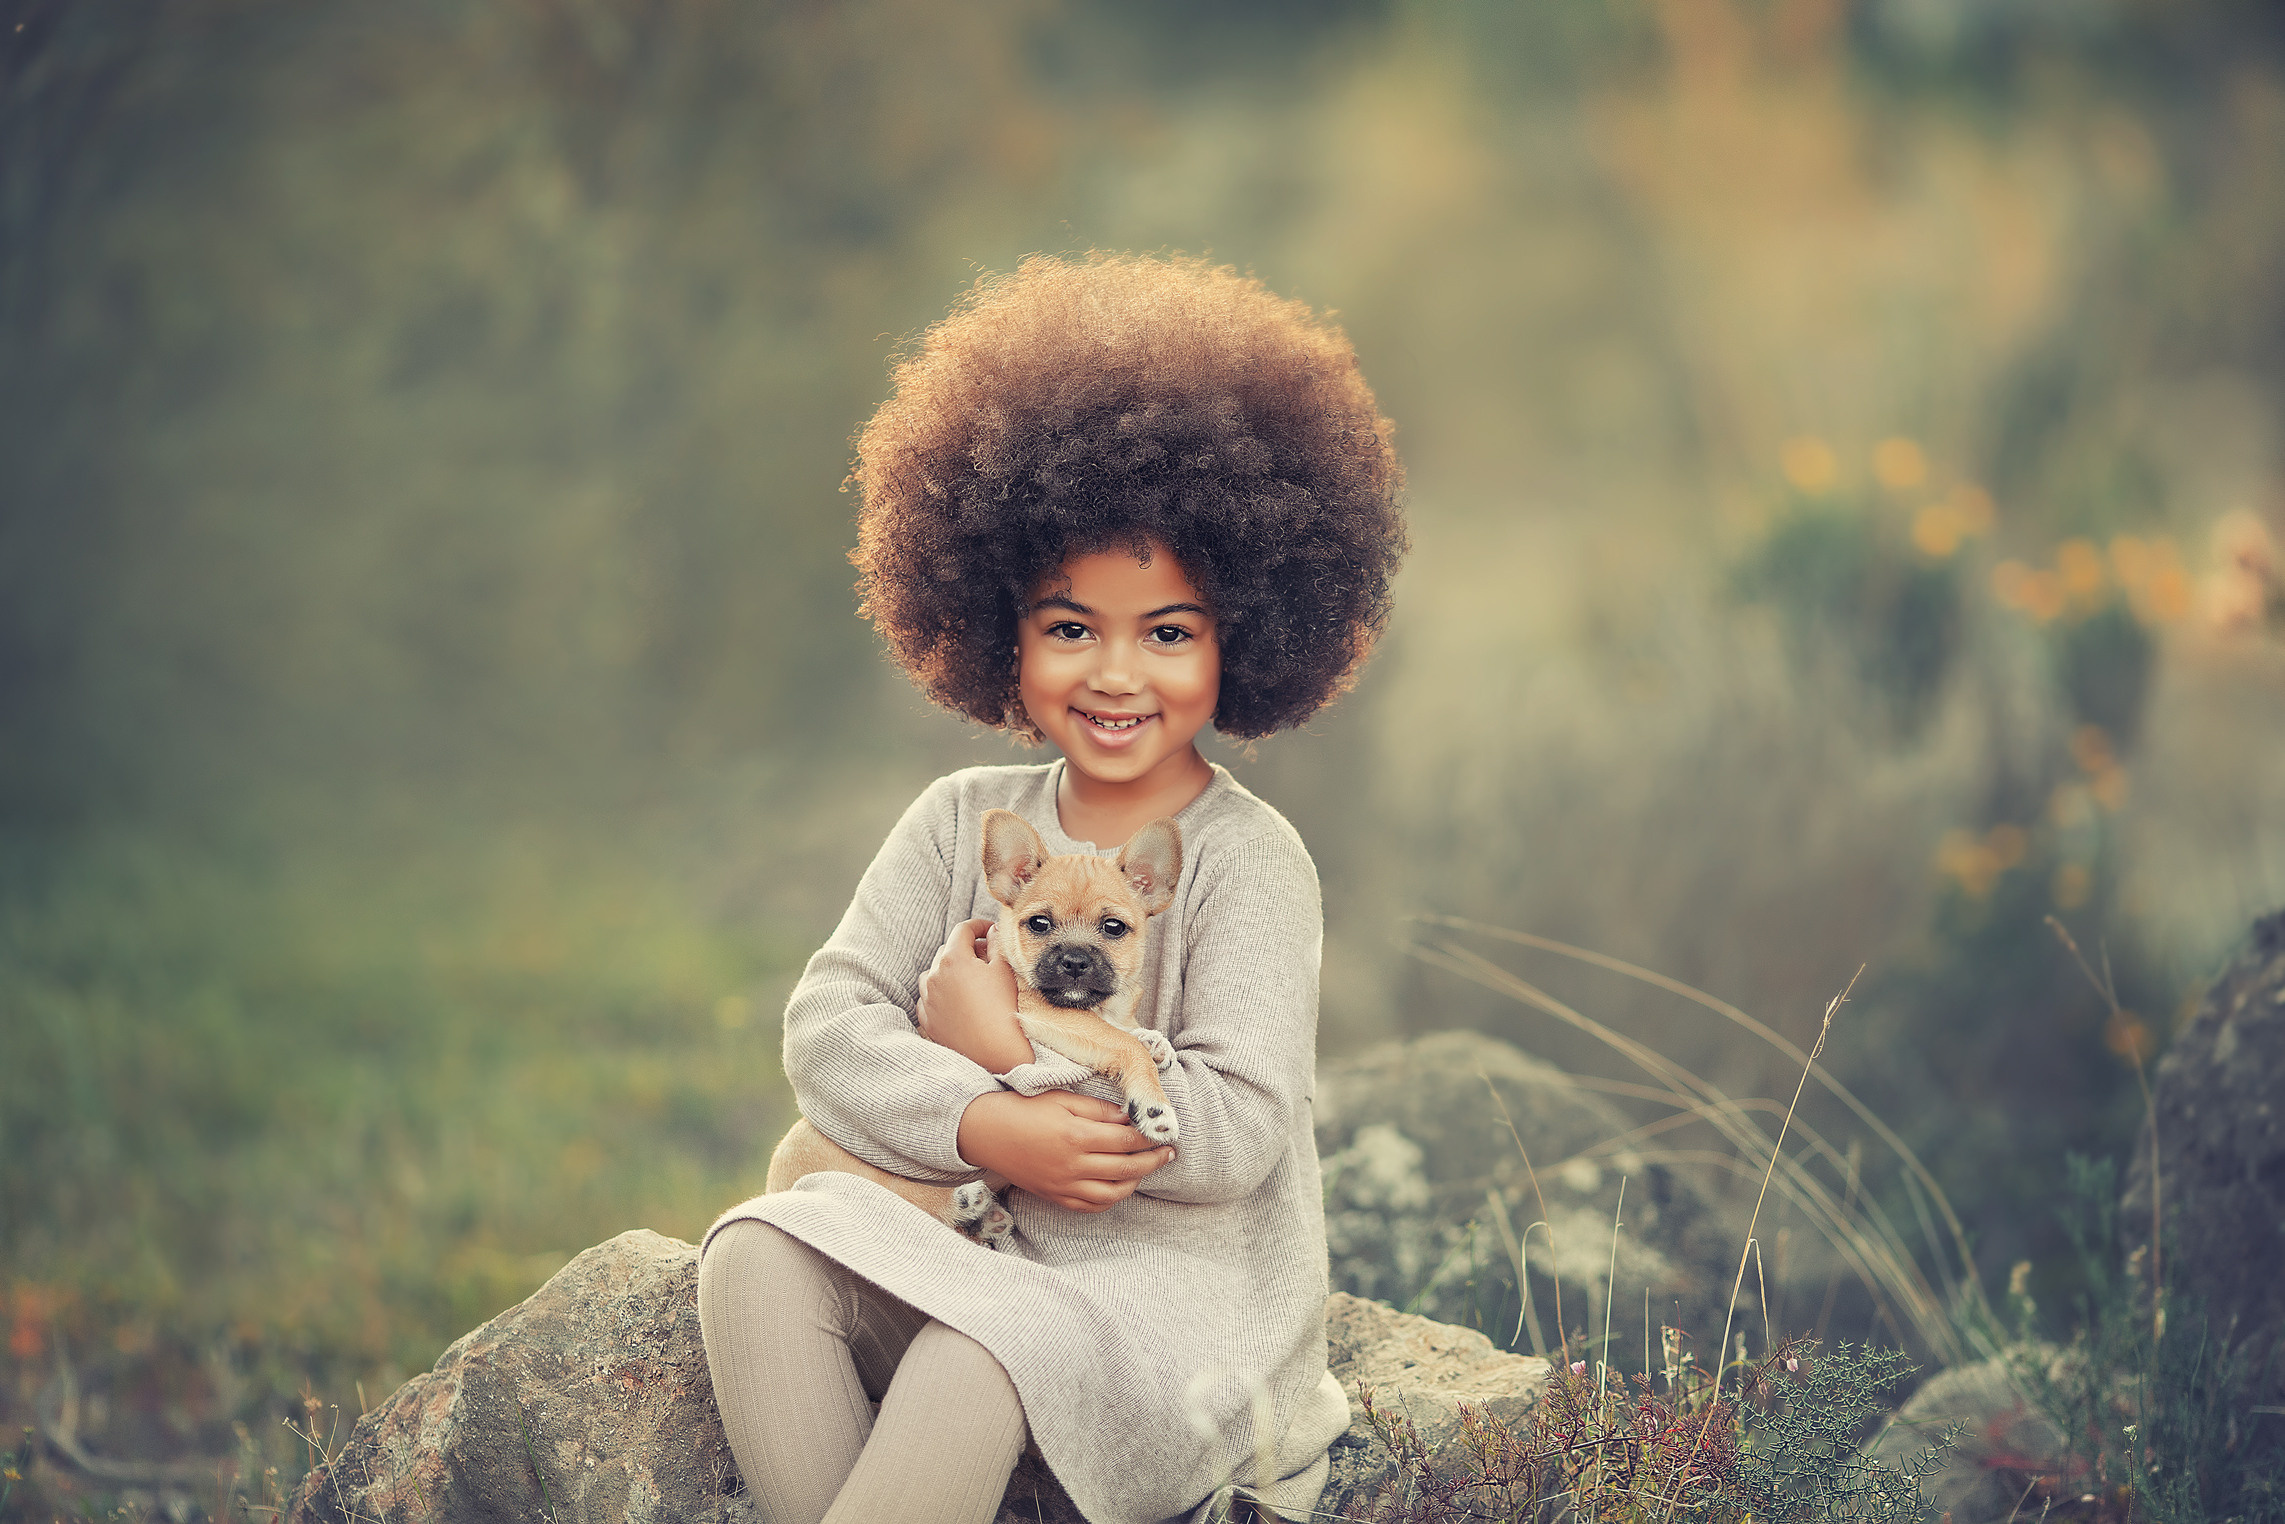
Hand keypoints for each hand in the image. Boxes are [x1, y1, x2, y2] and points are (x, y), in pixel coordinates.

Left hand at [916, 917, 1029, 1073]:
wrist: (997, 1053)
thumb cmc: (1003, 1009)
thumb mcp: (1004, 970)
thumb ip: (997, 944)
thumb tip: (993, 931)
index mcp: (953, 959)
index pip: (963, 930)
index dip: (979, 926)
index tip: (990, 930)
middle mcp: (934, 976)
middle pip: (946, 950)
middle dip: (965, 948)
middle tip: (986, 955)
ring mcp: (928, 1000)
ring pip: (932, 974)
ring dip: (948, 971)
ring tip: (968, 978)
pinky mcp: (928, 1021)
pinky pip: (927, 999)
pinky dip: (938, 994)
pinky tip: (954, 999)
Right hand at [955, 1090, 1174, 1212]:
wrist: (987, 1133)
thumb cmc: (1024, 1109)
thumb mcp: (1063, 1099)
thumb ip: (1098, 1111)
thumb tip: (1128, 1119)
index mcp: (1076, 1136)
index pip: (1125, 1141)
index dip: (1148, 1138)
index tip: (1164, 1133)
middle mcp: (1073, 1165)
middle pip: (1125, 1168)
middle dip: (1152, 1161)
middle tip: (1168, 1153)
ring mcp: (1063, 1185)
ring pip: (1111, 1194)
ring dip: (1135, 1182)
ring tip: (1146, 1169)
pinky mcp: (1055, 1196)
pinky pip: (1089, 1206)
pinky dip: (1110, 1200)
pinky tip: (1119, 1187)